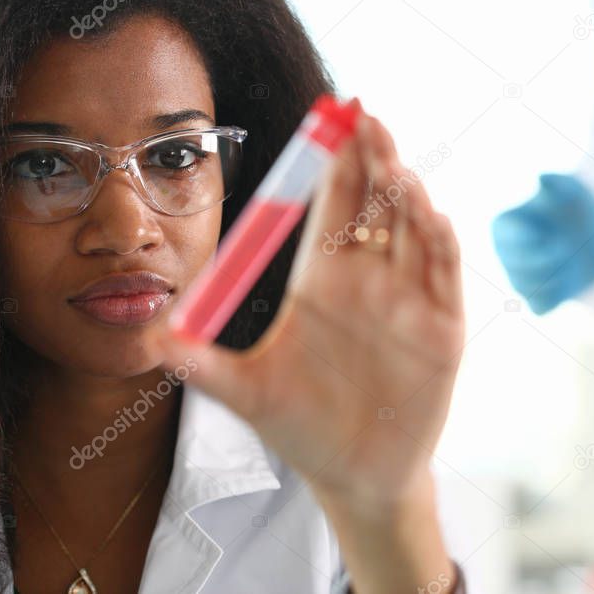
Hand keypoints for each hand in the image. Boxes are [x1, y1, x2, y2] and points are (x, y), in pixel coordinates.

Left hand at [159, 108, 464, 506]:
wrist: (355, 477)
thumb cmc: (301, 429)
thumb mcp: (247, 394)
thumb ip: (204, 365)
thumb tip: (149, 340)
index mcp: (322, 278)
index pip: (330, 204)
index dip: (331, 161)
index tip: (330, 119)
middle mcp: (368, 279)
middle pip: (374, 202)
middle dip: (372, 158)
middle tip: (363, 117)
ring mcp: (408, 300)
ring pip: (412, 229)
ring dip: (405, 195)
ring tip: (392, 166)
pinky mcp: (442, 328)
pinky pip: (444, 275)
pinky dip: (439, 243)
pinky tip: (429, 216)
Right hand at [491, 172, 593, 313]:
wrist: (592, 233)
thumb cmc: (573, 206)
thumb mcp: (568, 189)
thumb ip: (555, 184)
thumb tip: (541, 178)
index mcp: (504, 226)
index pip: (506, 240)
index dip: (528, 240)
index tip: (549, 234)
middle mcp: (506, 255)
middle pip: (515, 267)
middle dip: (544, 260)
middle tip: (566, 249)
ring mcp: (519, 278)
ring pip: (526, 288)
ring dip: (553, 277)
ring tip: (570, 263)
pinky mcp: (538, 298)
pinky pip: (540, 307)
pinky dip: (556, 297)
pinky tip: (568, 282)